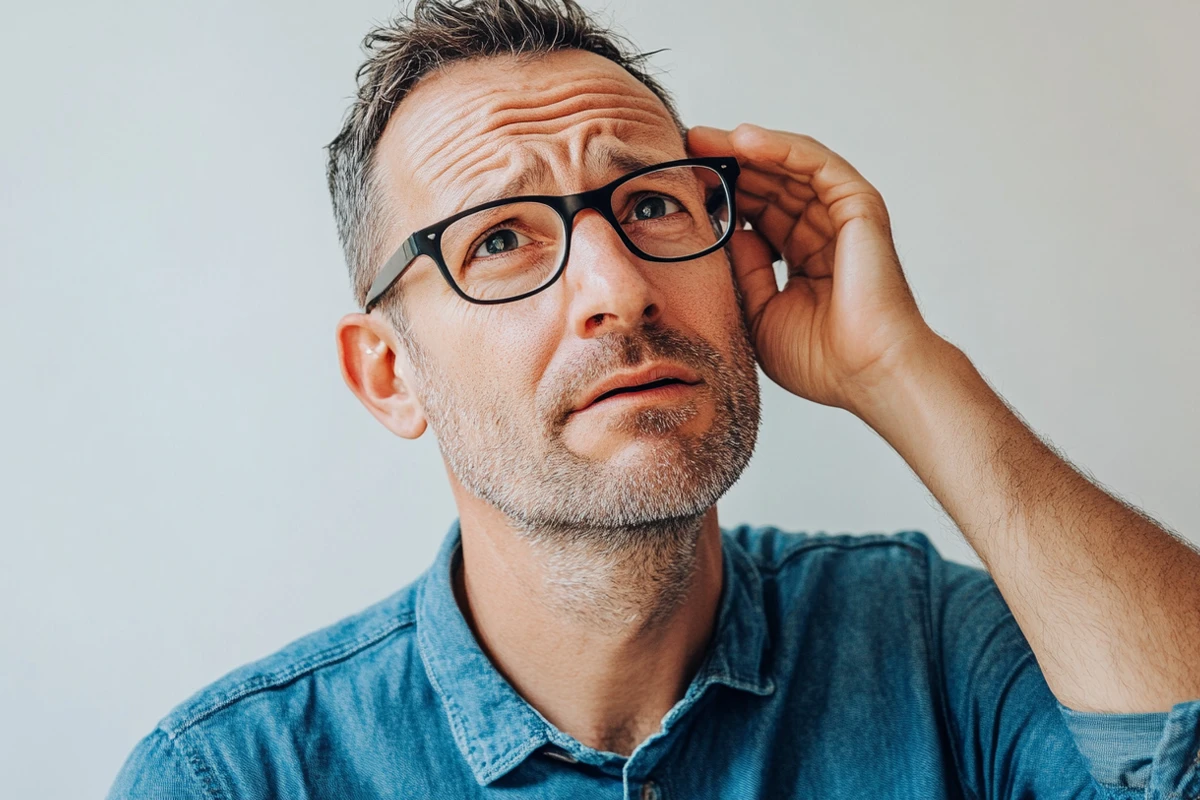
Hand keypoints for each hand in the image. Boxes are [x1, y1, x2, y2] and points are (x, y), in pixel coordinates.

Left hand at [687, 123, 939, 414]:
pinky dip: (781, 148)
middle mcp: (823, 231)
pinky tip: (742, 140)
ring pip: (789, 167)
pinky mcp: (859, 206)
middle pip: (770, 182)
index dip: (720, 194)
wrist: (866, 375)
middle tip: (682, 148)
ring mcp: (843, 217)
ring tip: (702, 139)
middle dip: (725, 164)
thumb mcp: (759, 312)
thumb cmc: (821, 360)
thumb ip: (744, 269)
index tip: (679, 184)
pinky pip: (816, 164)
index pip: (757, 211)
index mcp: (802, 256)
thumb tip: (727, 230)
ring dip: (744, 149)